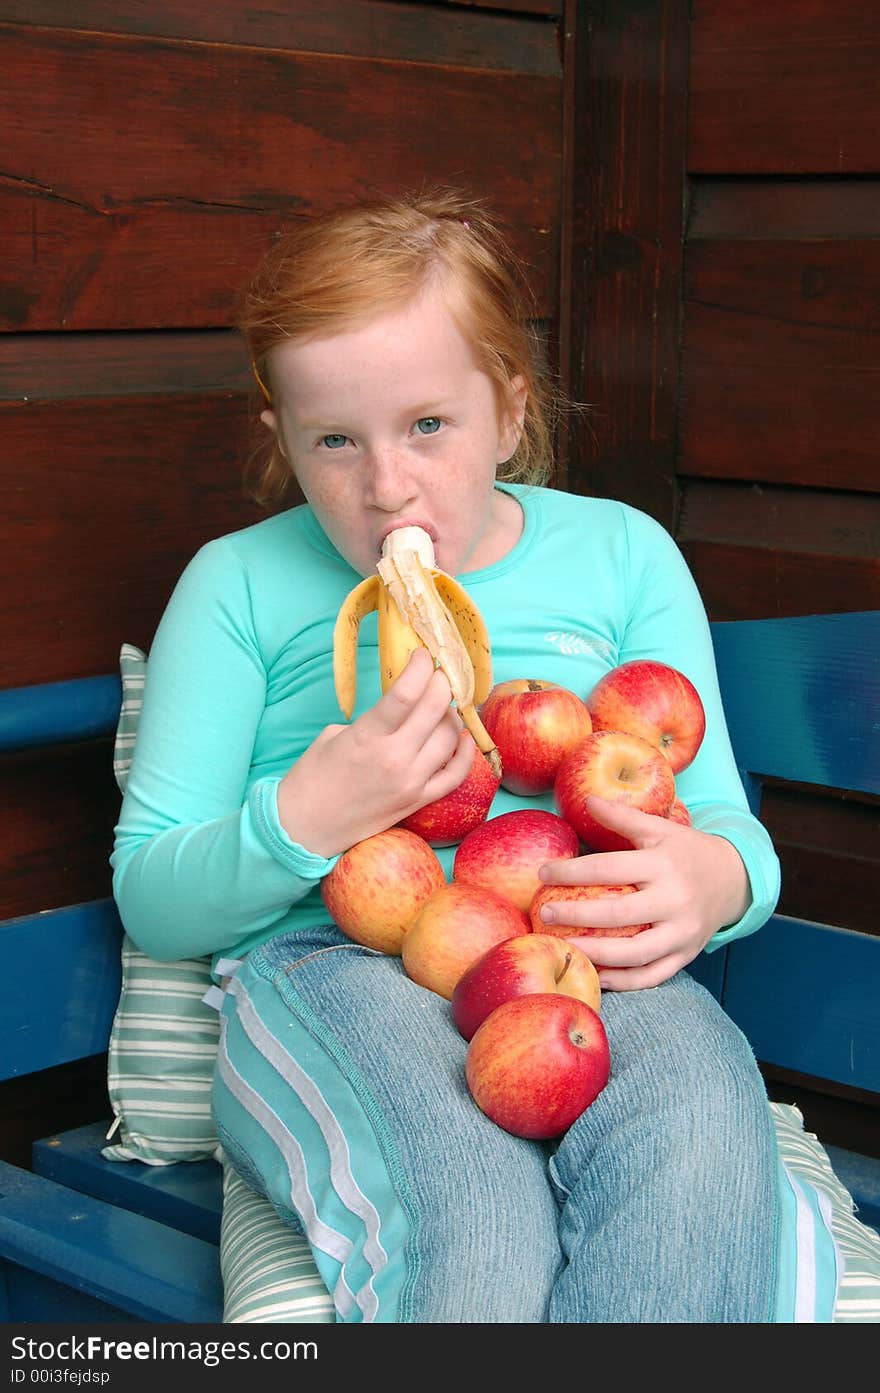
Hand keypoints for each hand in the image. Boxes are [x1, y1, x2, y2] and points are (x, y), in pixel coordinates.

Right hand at [276, 648, 474, 856]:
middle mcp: (394, 758)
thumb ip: (370, 719)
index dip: (421, 667)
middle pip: (435, 709)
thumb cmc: (312, 778)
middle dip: (442, 684)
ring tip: (444, 705)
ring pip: (450, 738)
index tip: (424, 655)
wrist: (305, 828)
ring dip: (451, 715)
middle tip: (440, 674)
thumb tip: (400, 707)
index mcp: (367, 736)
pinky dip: (464, 753)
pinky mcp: (418, 801)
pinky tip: (463, 737)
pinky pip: (455, 775)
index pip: (406, 692)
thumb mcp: (333, 735)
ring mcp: (411, 782)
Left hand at [536, 794, 750, 990]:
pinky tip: (596, 974)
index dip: (572, 872)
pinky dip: (623, 981)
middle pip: (619, 914)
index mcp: (664, 865)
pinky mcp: (687, 955)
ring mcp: (682, 932)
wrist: (734, 880)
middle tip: (544, 913)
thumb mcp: (660, 828)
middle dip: (576, 916)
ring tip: (564, 946)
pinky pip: (652, 975)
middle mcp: (675, 901)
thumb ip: (624, 816)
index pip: (609, 869)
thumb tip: (587, 799)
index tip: (543, 874)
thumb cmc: (687, 851)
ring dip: (596, 954)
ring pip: (635, 953)